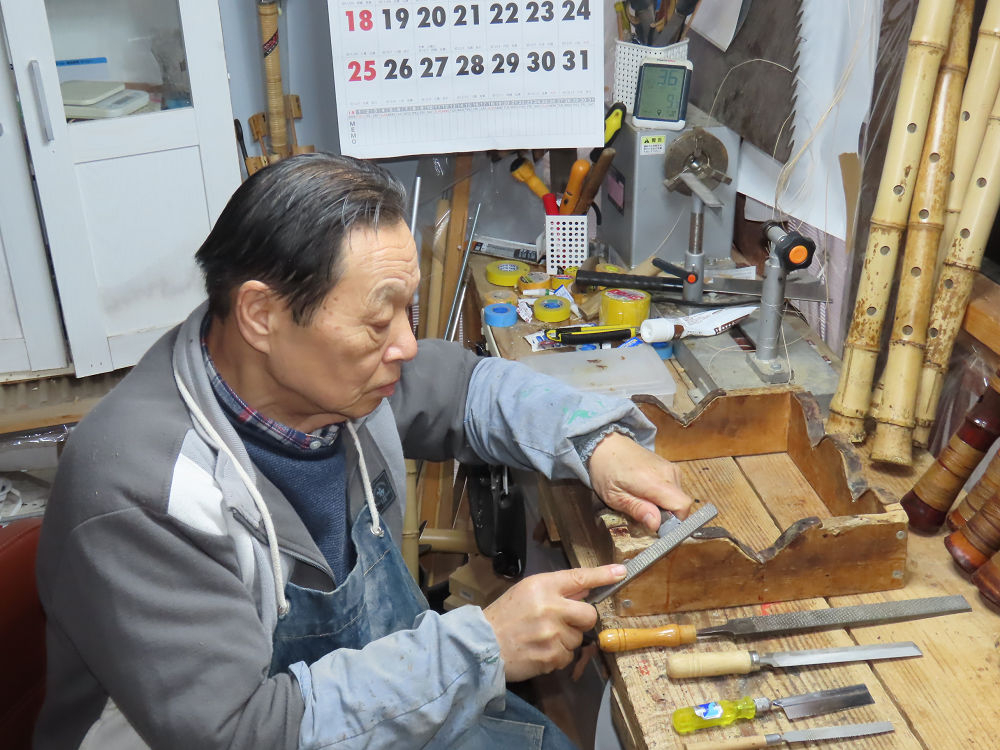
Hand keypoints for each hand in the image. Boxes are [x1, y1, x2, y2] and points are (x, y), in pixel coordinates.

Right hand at [483, 564, 625, 681]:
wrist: (481, 645)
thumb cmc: (505, 616)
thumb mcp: (526, 592)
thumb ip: (556, 590)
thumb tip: (585, 589)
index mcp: (542, 586)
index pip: (579, 578)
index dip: (603, 575)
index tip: (621, 571)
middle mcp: (550, 608)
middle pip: (589, 614)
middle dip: (582, 619)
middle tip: (564, 621)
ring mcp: (552, 634)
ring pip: (578, 638)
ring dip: (565, 639)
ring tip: (542, 638)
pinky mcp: (551, 657)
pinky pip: (567, 656)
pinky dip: (557, 656)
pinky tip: (539, 651)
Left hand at [587, 431, 693, 531]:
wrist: (607, 444)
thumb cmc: (606, 469)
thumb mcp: (614, 496)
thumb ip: (637, 509)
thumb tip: (656, 524)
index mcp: (655, 480)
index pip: (683, 505)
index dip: (674, 521)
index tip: (658, 526)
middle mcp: (668, 473)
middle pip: (680, 504)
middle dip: (665, 515)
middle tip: (642, 512)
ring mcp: (671, 468)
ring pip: (677, 498)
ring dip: (663, 505)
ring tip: (641, 499)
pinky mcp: (670, 468)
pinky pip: (674, 490)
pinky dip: (663, 496)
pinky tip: (645, 492)